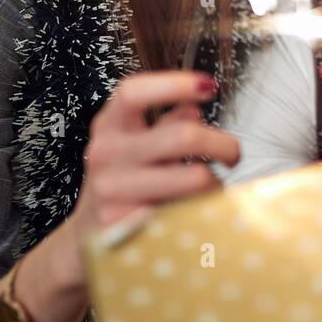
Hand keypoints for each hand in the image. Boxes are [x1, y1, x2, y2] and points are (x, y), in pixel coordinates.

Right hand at [65, 72, 240, 270]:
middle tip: (233, 155)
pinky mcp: (129, 226)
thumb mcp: (135, 144)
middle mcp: (106, 154)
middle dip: (223, 144)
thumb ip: (164, 125)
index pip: (133, 92)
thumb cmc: (123, 180)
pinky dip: (204, 209)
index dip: (174, 84)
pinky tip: (199, 210)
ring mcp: (113, 192)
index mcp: (109, 126)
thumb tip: (194, 107)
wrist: (89, 236)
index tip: (209, 86)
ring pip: (194, 178)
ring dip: (216, 183)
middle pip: (182, 137)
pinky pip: (188, 212)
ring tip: (213, 187)